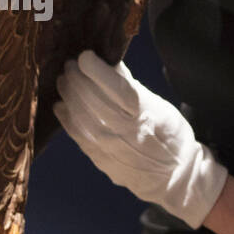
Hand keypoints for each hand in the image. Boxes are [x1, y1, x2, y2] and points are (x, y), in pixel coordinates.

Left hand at [54, 50, 228, 229]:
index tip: (84, 56)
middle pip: (92, 100)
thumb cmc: (170, 136)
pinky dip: (65, 117)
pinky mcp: (99, 158)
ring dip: (68, 95)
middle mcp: (124, 131)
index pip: (117, 88)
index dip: (96, 70)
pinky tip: (61, 104)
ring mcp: (109, 147)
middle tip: (70, 65)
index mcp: (144, 115)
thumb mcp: (159, 107)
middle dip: (76, 78)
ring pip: (80, 116)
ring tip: (64, 81)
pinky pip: (76, 134)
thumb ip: (133, 87)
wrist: (173, 177)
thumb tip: (109, 63)